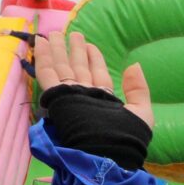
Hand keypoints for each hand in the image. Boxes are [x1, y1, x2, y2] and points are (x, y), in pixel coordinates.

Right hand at [34, 28, 152, 133]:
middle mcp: (86, 96)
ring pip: (62, 68)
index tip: (90, 44)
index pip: (98, 74)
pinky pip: (48, 75)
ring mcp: (70, 96)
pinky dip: (43, 59)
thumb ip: (138, 89)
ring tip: (53, 33)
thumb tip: (135, 65)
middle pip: (78, 68)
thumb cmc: (127, 136)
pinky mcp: (57, 98)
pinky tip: (41, 44)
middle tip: (71, 33)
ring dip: (58, 50)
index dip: (94, 58)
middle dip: (73, 51)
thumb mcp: (141, 112)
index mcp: (104, 100)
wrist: (107, 151)